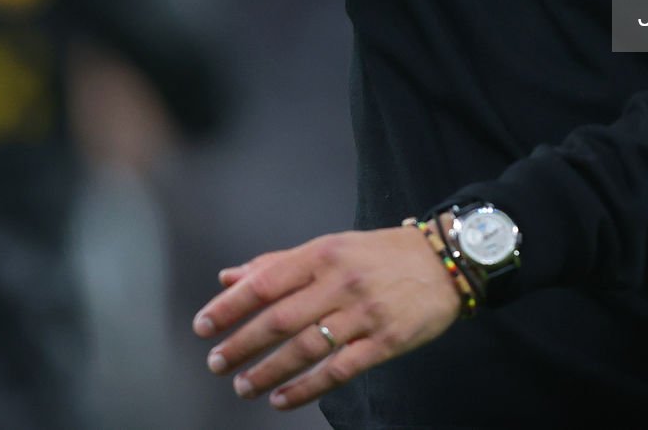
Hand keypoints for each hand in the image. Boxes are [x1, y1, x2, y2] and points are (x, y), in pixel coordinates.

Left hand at [193, 224, 462, 409]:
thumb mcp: (330, 246)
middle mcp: (340, 282)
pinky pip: (338, 370)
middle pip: (280, 320)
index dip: (230, 307)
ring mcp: (364, 314)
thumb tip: (229, 278)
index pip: (266, 282)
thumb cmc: (380, 254)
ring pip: (305, 349)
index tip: (203, 326)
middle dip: (242, 345)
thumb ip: (278, 263)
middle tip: (216, 363)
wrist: (444, 261)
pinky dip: (306, 388)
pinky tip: (283, 400)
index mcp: (322, 254)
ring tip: (244, 386)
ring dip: (269, 372)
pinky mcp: (385, 341)